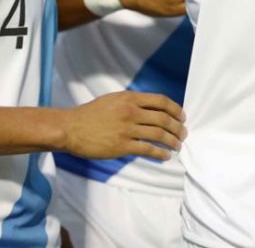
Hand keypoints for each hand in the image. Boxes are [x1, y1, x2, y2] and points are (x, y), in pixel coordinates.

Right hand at [60, 91, 184, 160]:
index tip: (182, 116)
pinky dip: (160, 153)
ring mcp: (127, 129)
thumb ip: (132, 102)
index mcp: (130, 98)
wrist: (71, 128)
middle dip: (178, 128)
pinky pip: (147, 149)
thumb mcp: (113, 99)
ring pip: (159, 135)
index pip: (161, 101)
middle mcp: (131, 112)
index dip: (175, 109)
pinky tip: (166, 156)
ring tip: (178, 146)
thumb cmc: (91, 114)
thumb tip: (152, 110)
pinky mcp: (122, 146)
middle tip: (183, 134)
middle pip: (164, 119)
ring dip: (172, 141)